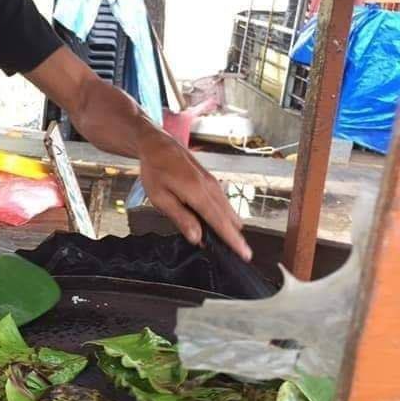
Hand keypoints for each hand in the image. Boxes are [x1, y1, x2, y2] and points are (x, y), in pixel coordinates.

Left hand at [138, 129, 251, 261]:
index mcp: (197, 193)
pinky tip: (220, 225)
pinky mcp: (211, 180)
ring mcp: (212, 183)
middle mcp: (210, 187)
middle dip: (235, 237)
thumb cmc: (155, 171)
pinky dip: (224, 215)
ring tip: (232, 244)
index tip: (246, 254)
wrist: (158, 144)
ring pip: (227, 209)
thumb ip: (181, 217)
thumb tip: (198, 238)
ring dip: (230, 226)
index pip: (219, 222)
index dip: (233, 240)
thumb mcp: (160, 197)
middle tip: (241, 256)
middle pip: (228, 217)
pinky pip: (222, 202)